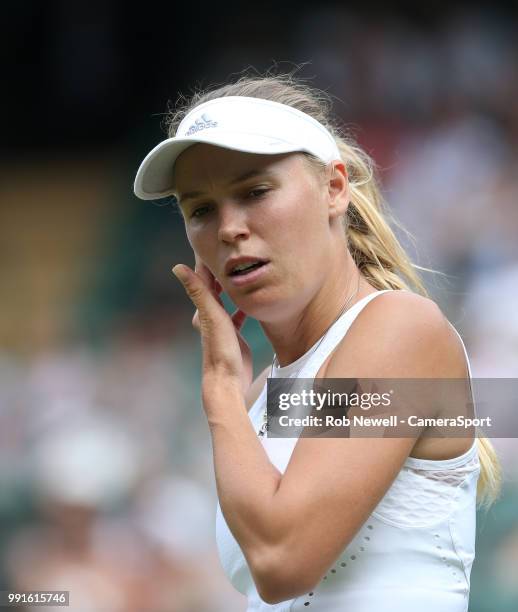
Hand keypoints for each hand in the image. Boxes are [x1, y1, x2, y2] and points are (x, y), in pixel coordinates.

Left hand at [172, 255, 253, 400]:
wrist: (227, 380)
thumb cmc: (219, 349)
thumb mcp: (211, 315)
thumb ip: (197, 291)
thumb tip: (177, 267)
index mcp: (204, 308)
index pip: (204, 277)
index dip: (208, 260)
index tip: (212, 241)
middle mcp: (210, 314)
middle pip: (215, 286)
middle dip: (221, 270)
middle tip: (231, 252)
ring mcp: (222, 325)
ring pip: (226, 299)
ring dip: (231, 287)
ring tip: (242, 272)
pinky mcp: (233, 334)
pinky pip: (238, 314)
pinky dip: (242, 305)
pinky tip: (250, 301)